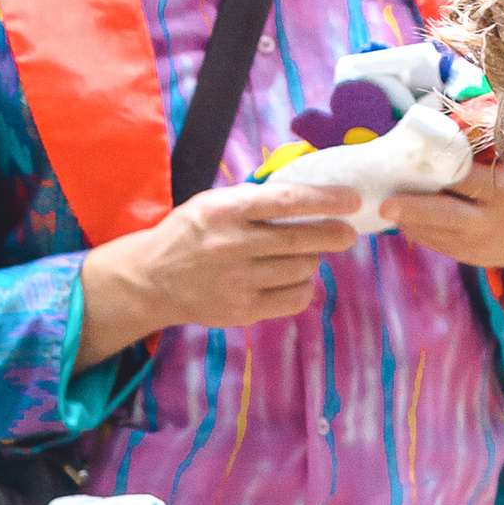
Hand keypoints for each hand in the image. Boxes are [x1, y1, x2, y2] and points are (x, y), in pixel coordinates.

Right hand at [77, 189, 361, 364]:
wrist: (151, 280)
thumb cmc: (189, 234)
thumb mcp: (212, 203)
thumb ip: (254, 200)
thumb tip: (308, 194)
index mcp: (226, 210)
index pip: (286, 201)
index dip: (325, 200)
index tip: (352, 200)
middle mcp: (233, 245)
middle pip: (302, 240)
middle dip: (333, 235)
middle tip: (347, 233)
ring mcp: (239, 281)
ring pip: (301, 269)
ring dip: (310, 260)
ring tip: (301, 255)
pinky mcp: (244, 310)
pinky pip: (294, 299)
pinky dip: (303, 287)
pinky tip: (293, 279)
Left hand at [381, 143, 503, 272]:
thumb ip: (499, 143)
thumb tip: (466, 111)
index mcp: (503, 190)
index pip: (465, 179)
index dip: (438, 170)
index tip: (413, 160)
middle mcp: (488, 220)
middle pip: (445, 215)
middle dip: (413, 210)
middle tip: (385, 204)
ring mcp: (476, 243)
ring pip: (434, 234)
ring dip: (408, 220)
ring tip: (384, 204)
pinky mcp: (468, 256)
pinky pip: (436, 244)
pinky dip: (417, 230)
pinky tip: (403, 217)